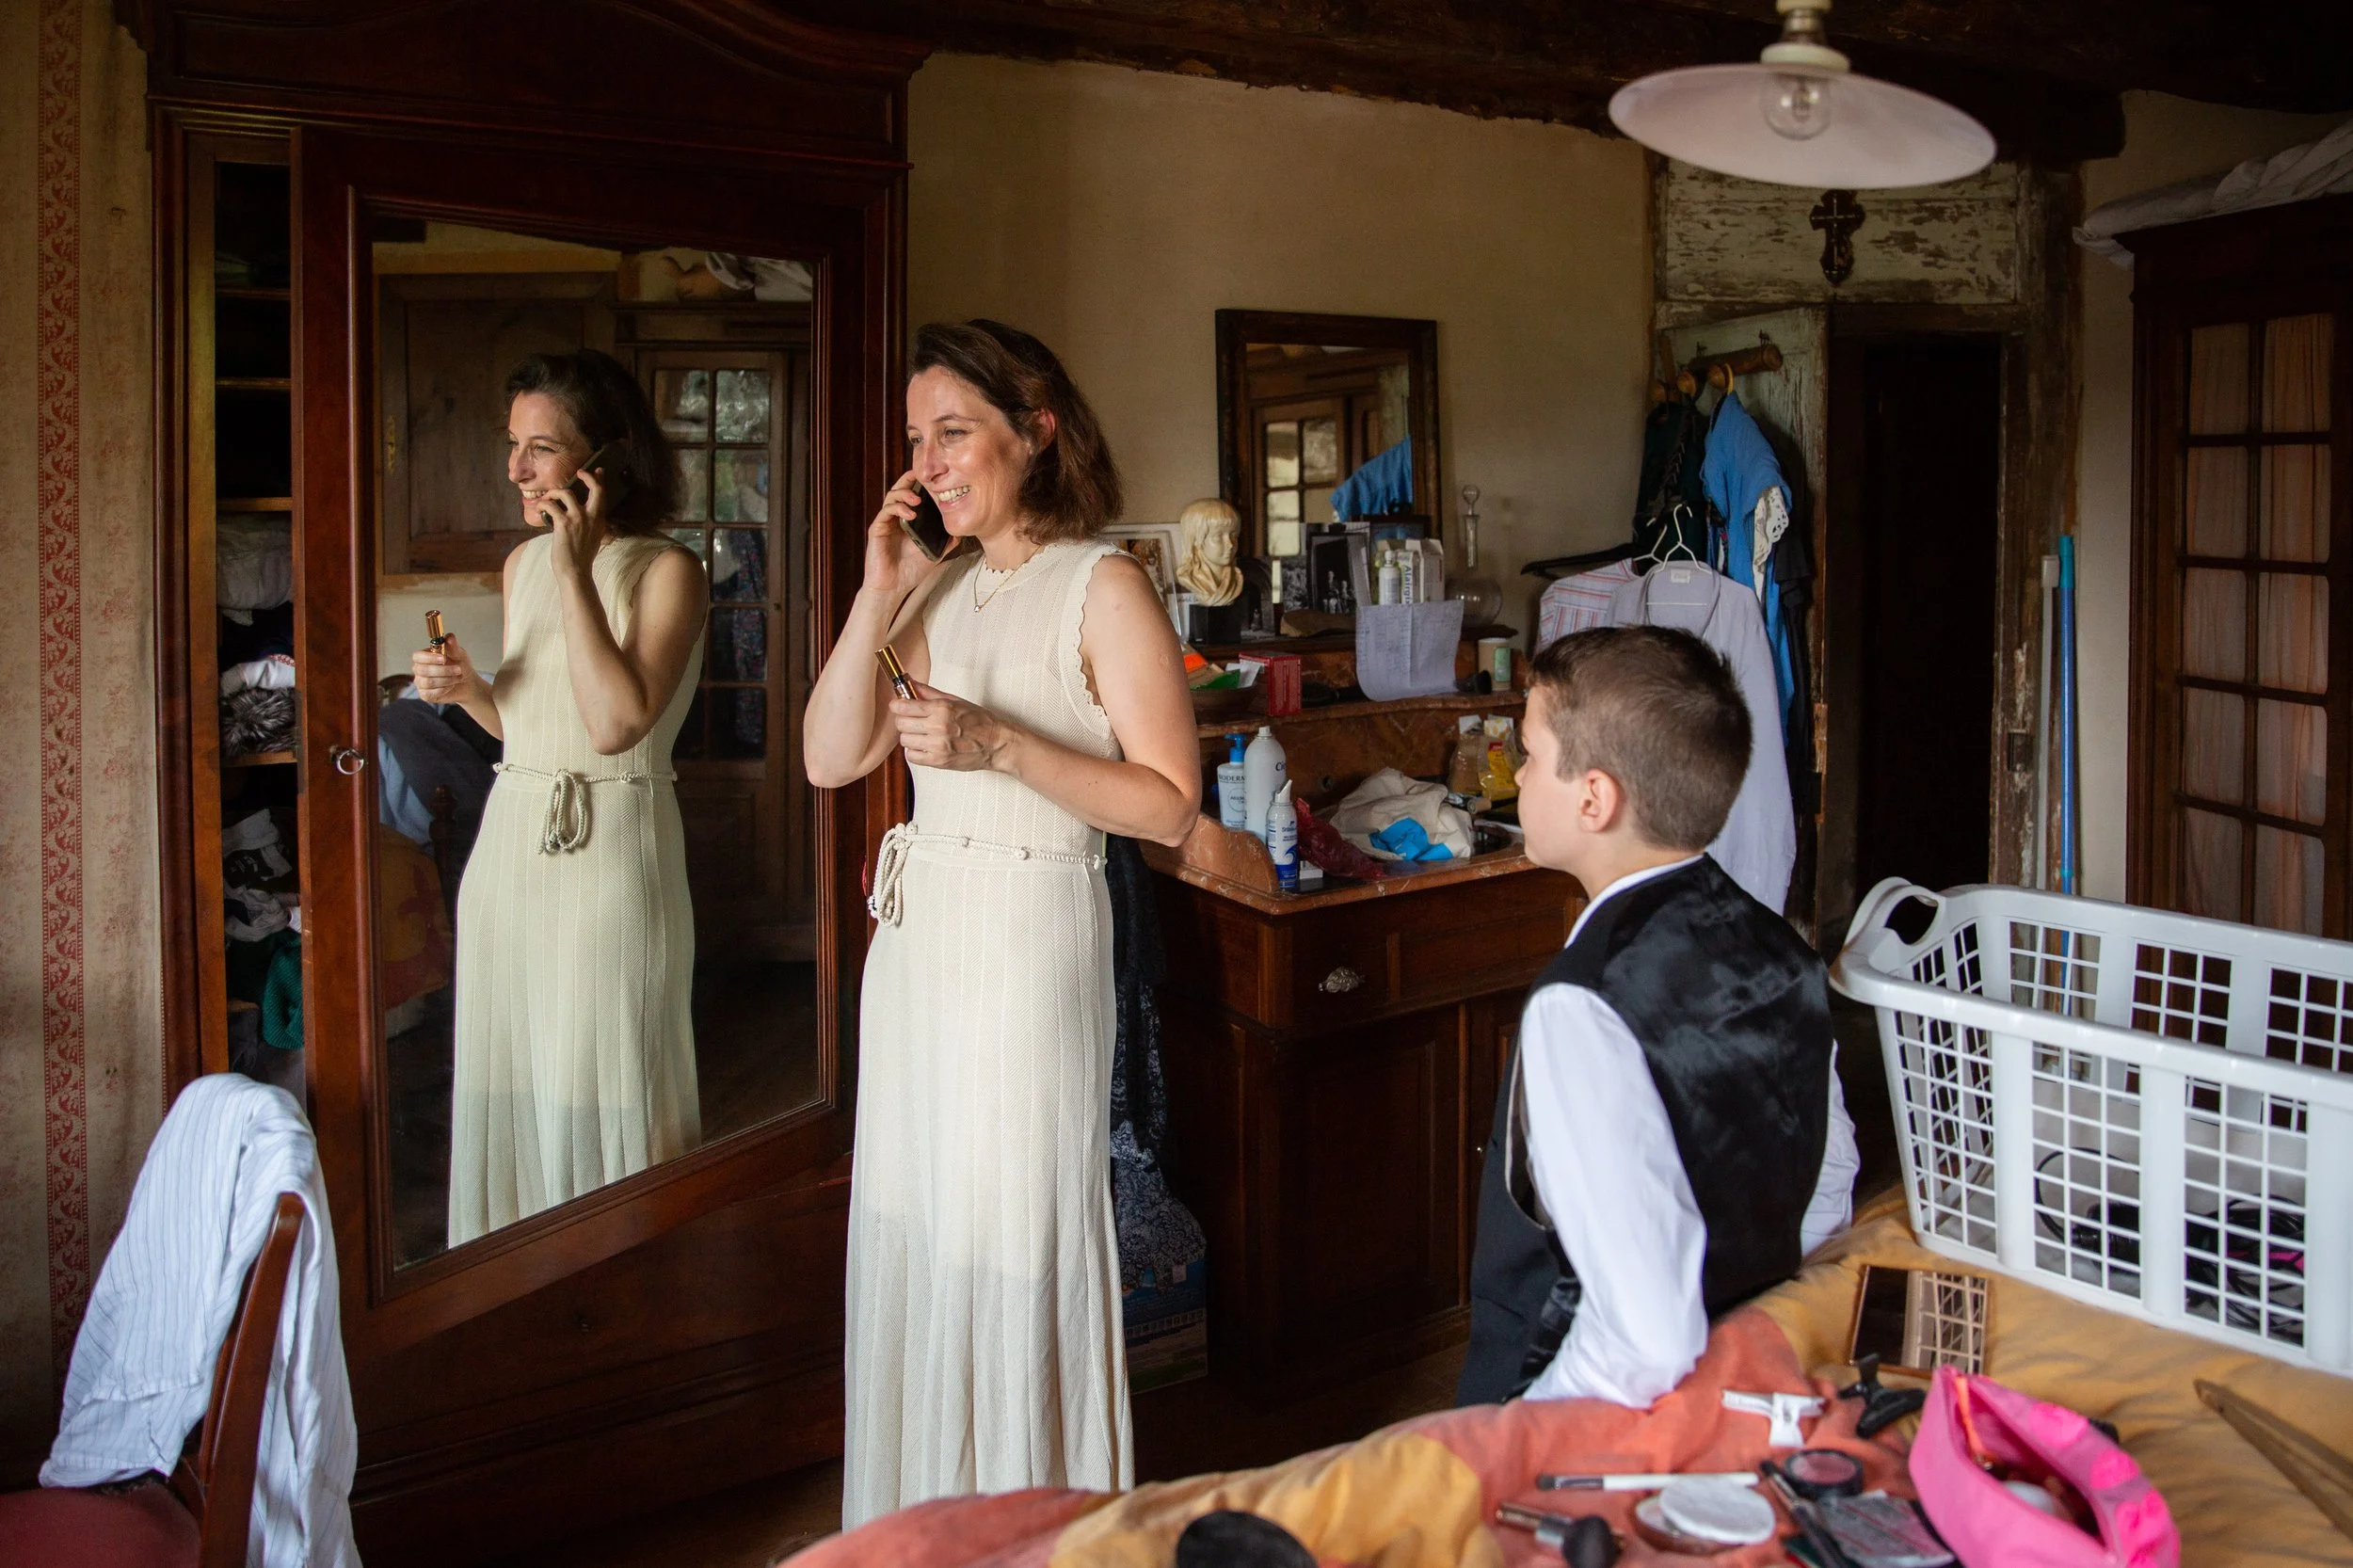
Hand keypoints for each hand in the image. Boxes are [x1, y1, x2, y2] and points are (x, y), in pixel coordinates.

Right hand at [412, 633, 487, 708]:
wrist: (467, 682)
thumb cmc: (460, 665)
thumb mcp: (459, 655)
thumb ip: (453, 646)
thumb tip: (450, 637)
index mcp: (424, 657)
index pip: (417, 656)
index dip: (428, 658)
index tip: (443, 659)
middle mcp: (419, 669)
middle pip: (422, 670)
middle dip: (442, 671)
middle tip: (458, 670)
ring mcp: (420, 683)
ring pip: (427, 682)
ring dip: (446, 680)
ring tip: (457, 678)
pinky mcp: (425, 694)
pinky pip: (429, 693)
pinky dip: (443, 690)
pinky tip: (450, 686)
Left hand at [536, 462, 607, 580]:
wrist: (575, 571)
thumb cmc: (580, 557)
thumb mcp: (592, 537)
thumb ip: (590, 523)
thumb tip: (581, 513)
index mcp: (599, 520)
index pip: (602, 495)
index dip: (599, 480)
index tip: (597, 471)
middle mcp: (592, 517)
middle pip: (595, 489)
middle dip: (586, 477)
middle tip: (579, 473)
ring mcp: (578, 519)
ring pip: (566, 493)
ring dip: (554, 493)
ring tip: (548, 498)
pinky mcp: (564, 524)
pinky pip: (550, 505)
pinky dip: (543, 504)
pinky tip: (539, 508)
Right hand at [863, 469, 950, 599]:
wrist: (893, 587)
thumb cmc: (910, 571)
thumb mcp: (934, 553)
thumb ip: (946, 542)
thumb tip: (961, 531)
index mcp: (908, 520)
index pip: (912, 494)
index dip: (920, 484)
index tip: (934, 478)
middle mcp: (895, 518)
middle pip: (900, 489)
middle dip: (910, 480)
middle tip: (924, 479)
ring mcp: (886, 522)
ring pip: (891, 496)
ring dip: (904, 493)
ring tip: (918, 499)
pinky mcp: (877, 529)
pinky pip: (886, 512)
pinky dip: (898, 508)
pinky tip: (910, 514)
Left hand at [892, 680, 1015, 771]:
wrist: (997, 744)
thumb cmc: (979, 721)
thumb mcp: (955, 701)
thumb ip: (929, 692)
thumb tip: (909, 681)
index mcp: (942, 709)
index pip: (904, 707)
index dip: (897, 706)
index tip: (897, 706)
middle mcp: (938, 727)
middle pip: (901, 724)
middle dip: (903, 720)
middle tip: (912, 720)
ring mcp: (938, 746)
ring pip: (905, 740)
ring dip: (911, 736)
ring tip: (923, 734)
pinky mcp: (938, 761)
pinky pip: (911, 756)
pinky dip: (915, 752)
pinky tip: (926, 746)